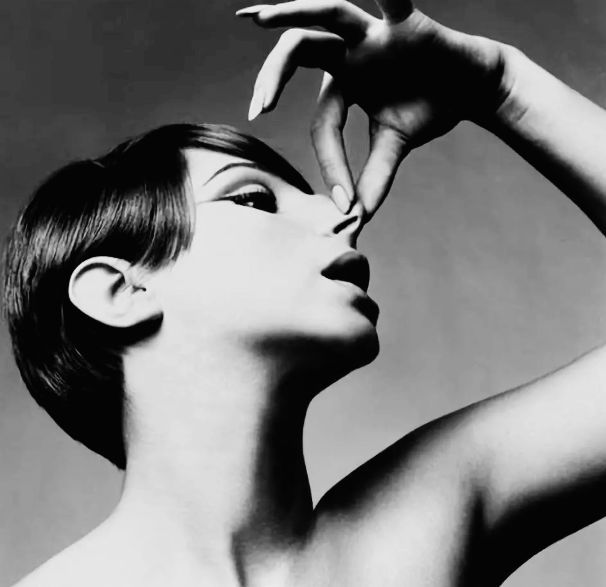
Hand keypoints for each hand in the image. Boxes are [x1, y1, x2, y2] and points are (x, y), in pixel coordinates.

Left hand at [237, 0, 506, 219]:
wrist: (471, 87)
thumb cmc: (427, 110)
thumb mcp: (394, 147)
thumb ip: (374, 177)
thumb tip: (357, 217)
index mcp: (342, 85)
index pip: (323, 124)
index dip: (332, 164)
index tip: (345, 203)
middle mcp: (349, 55)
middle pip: (299, 52)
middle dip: (273, 77)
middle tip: (256, 108)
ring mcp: (373, 34)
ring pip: (327, 14)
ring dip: (292, 13)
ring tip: (256, 17)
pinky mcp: (406, 22)